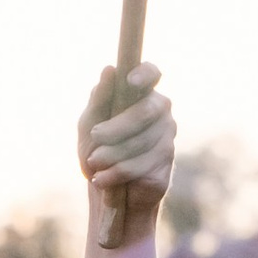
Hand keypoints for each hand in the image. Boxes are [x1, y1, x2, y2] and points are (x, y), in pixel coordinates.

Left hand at [79, 60, 175, 253]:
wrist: (105, 188)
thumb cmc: (97, 148)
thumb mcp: (89, 123)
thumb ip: (98, 99)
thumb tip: (109, 70)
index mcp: (141, 94)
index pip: (152, 73)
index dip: (145, 74)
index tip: (130, 81)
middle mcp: (160, 112)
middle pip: (146, 111)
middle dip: (116, 127)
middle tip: (95, 136)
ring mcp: (167, 138)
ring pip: (141, 141)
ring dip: (111, 154)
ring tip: (95, 163)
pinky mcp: (166, 165)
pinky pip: (141, 166)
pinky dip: (115, 173)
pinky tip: (103, 179)